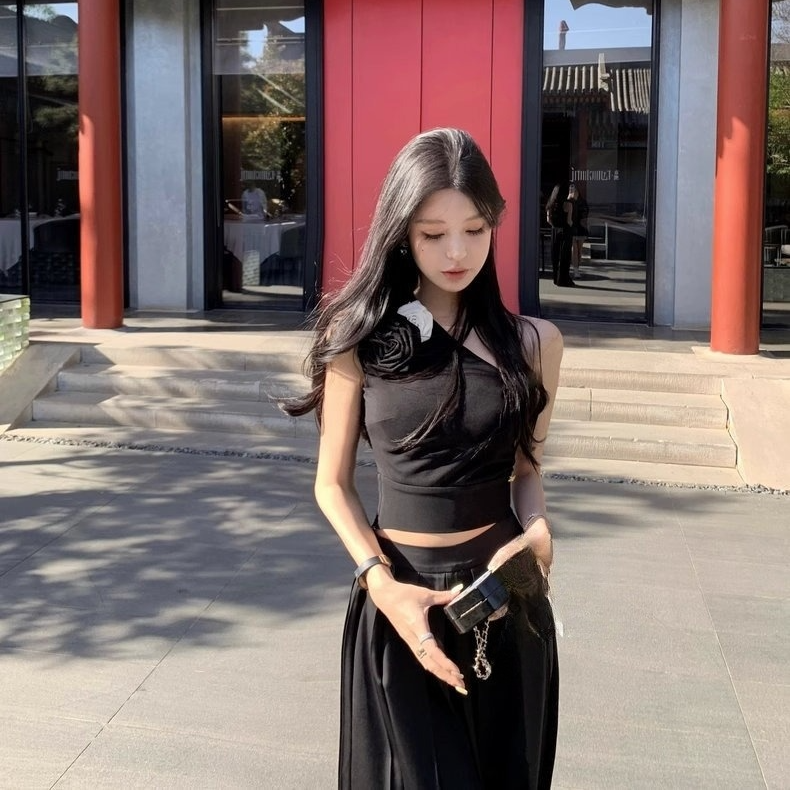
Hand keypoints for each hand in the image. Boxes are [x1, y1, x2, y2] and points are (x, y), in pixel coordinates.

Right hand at [367, 575, 466, 693]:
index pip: (431, 650)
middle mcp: (412, 637)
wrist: (383, 595)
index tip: (456, 670)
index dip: (444, 662)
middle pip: (429, 663)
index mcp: (417, 626)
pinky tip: (441, 670)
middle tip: (461, 684)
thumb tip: (459, 591)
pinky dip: (432, 666)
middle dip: (445, 675)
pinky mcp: (409, 640)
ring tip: (454, 681)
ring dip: (439, 673)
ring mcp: (410, 640)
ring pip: (425, 662)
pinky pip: (421, 657)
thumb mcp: (424, 593)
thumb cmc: (403, 594)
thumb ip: (443, 595)